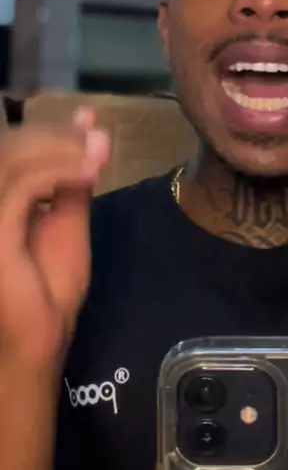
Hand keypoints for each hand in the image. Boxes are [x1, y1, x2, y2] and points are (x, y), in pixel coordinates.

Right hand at [0, 108, 109, 371]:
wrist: (32, 345)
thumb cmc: (41, 292)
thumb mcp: (64, 220)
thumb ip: (70, 177)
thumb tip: (89, 126)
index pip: (9, 146)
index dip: (48, 129)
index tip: (89, 123)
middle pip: (8, 145)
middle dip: (56, 136)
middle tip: (96, 141)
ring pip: (12, 157)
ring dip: (60, 149)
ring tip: (96, 156)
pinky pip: (22, 185)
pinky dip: (58, 170)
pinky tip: (89, 171)